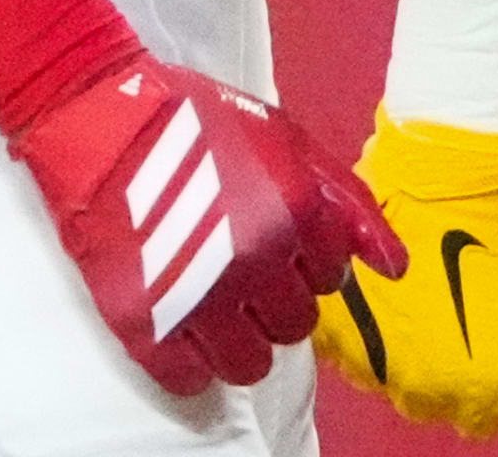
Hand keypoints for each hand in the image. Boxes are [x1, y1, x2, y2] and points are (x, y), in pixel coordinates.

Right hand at [10, 61, 397, 396]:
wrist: (102, 118)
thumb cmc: (199, 120)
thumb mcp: (289, 141)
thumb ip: (349, 203)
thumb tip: (395, 268)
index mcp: (297, 210)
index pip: (331, 279)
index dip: (308, 265)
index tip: (282, 249)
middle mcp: (256, 257)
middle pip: (296, 325)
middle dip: (278, 305)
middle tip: (246, 277)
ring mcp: (199, 293)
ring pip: (251, 364)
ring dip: (243, 346)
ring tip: (219, 312)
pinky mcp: (143, 320)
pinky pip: (189, 380)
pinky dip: (193, 368)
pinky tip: (185, 335)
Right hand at [310, 112, 497, 436]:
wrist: (455, 155)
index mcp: (481, 385)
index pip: (487, 415)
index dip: (496, 377)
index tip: (494, 340)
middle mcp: (422, 387)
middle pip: (434, 398)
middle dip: (448, 361)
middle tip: (458, 307)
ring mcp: (370, 358)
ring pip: (388, 372)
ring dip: (404, 341)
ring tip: (424, 285)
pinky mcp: (334, 324)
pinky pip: (352, 341)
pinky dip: (369, 320)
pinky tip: (393, 280)